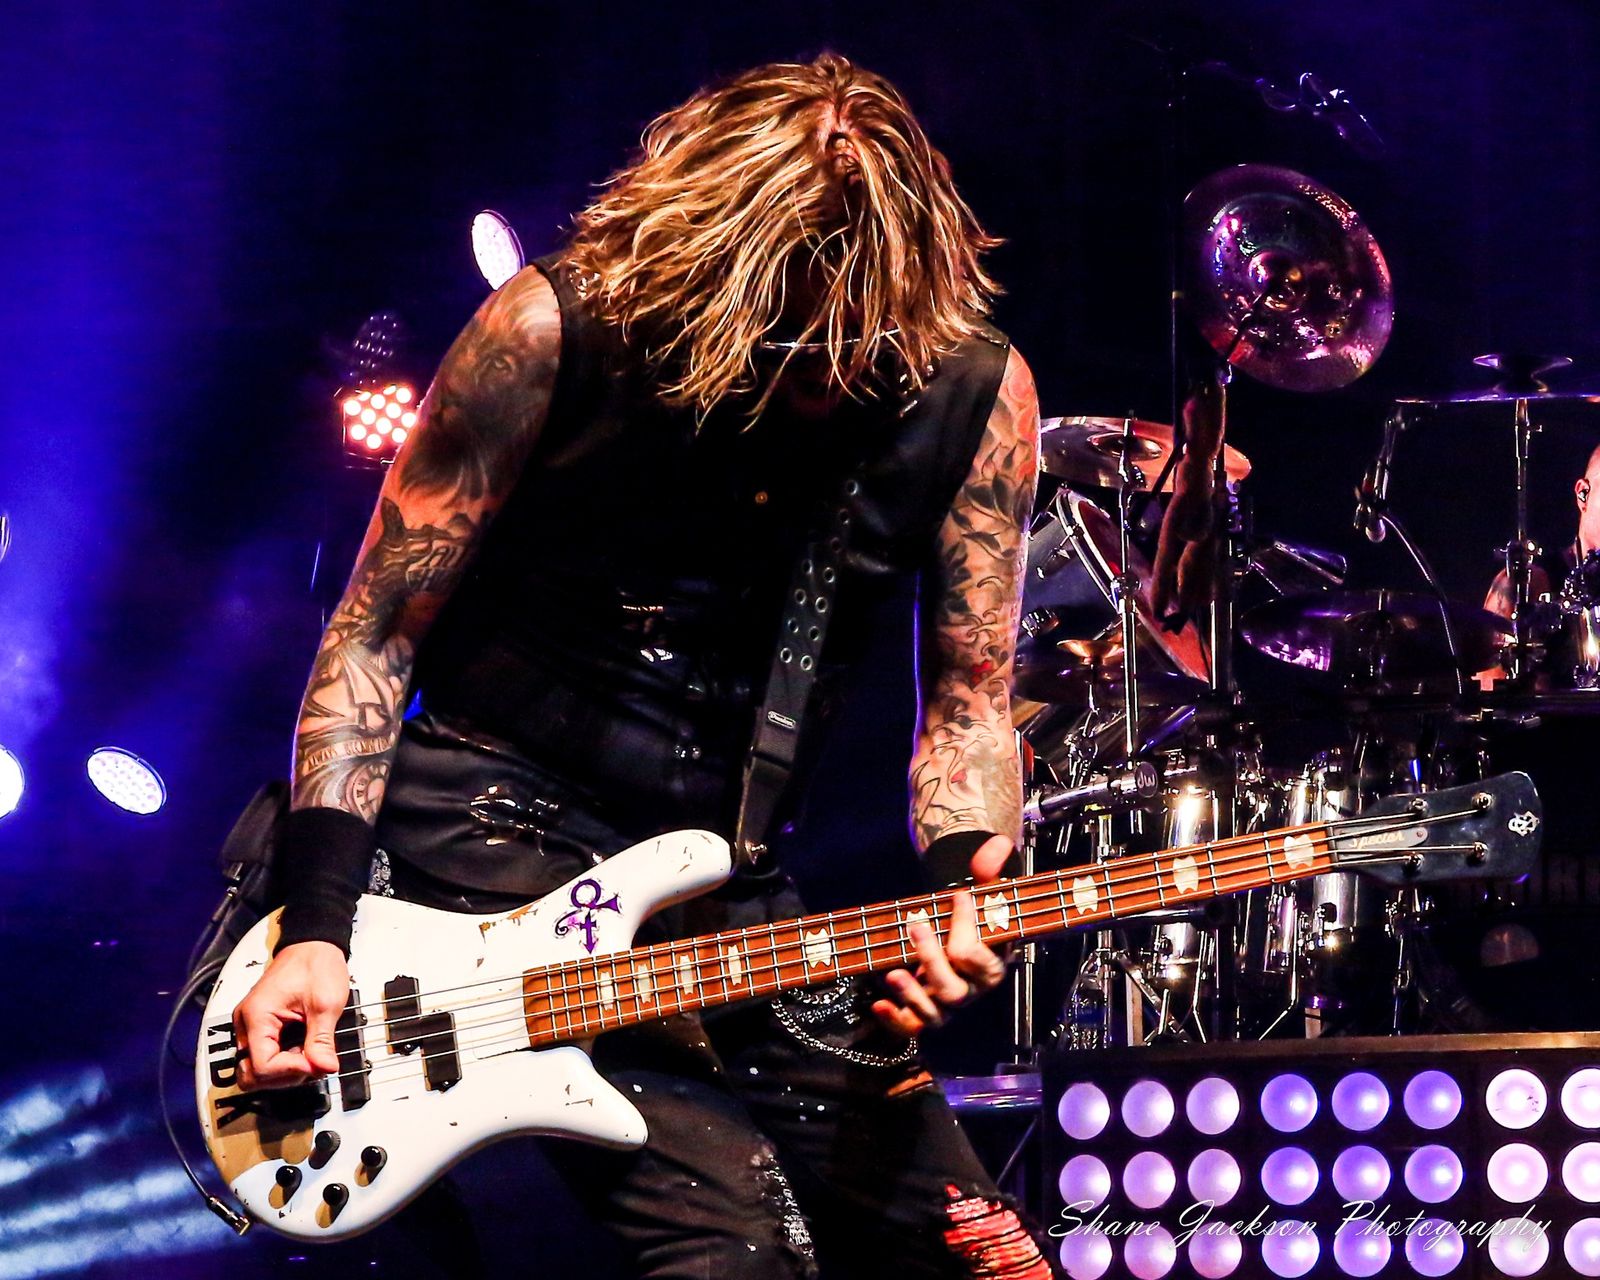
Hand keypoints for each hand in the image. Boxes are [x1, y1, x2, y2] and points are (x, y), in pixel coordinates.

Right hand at [232, 940, 349, 1089]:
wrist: (314, 946)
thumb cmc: (316, 964)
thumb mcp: (326, 1004)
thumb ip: (322, 1041)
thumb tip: (324, 1068)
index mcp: (257, 1015)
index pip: (262, 1066)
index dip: (291, 1071)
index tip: (315, 1064)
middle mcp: (246, 1023)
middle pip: (251, 1074)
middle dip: (284, 1075)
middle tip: (312, 1061)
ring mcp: (251, 1026)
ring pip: (256, 1069)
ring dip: (284, 1070)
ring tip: (309, 1053)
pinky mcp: (259, 1027)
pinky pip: (264, 1055)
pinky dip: (283, 1060)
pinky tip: (303, 1048)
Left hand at [872, 834, 1012, 1035]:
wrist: (960, 928)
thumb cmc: (976, 912)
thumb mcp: (986, 886)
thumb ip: (992, 866)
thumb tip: (995, 847)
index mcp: (993, 964)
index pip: (979, 954)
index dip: (968, 926)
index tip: (959, 895)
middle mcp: (971, 989)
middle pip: (954, 990)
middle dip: (932, 960)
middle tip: (916, 925)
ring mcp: (947, 1003)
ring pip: (933, 1014)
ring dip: (911, 995)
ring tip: (892, 974)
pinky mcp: (925, 1009)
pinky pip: (912, 1026)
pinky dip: (895, 1020)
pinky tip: (878, 1004)